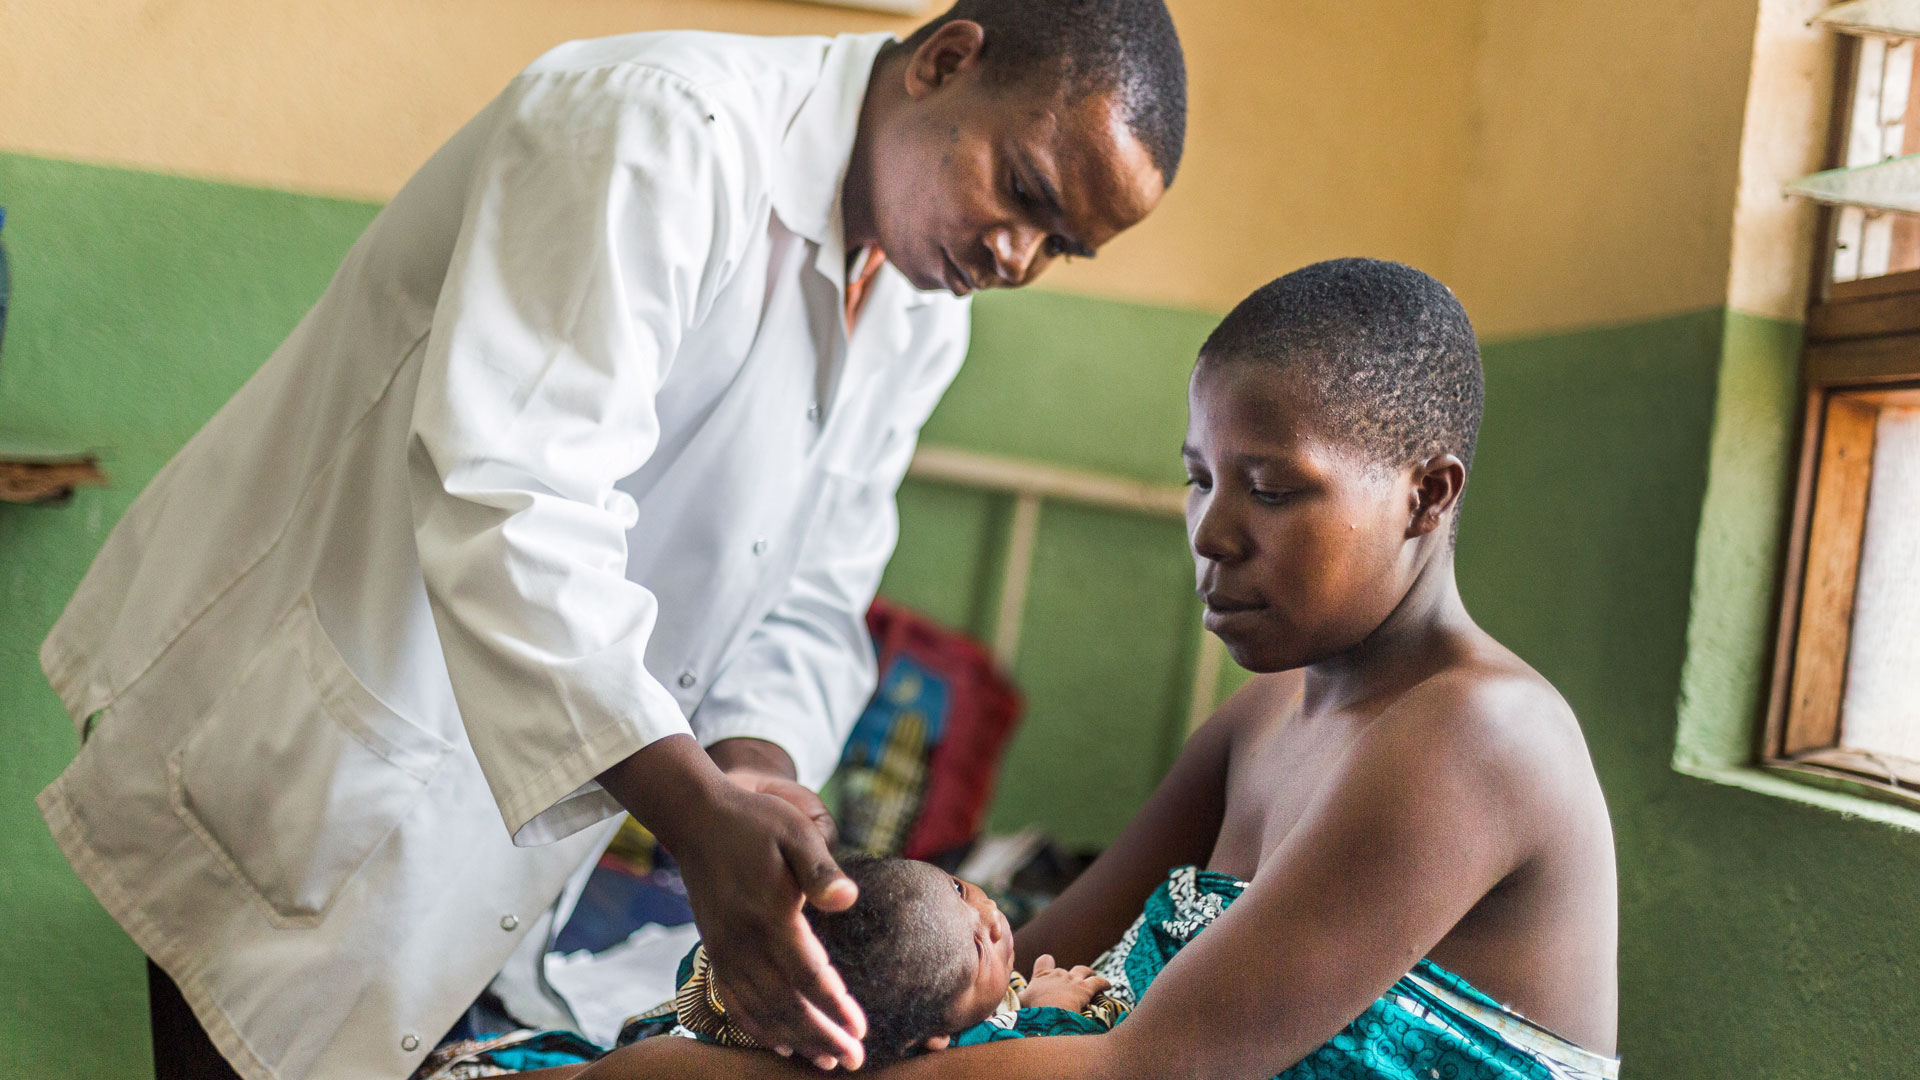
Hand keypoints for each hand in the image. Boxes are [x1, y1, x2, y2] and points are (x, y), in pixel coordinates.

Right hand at [599, 736, 865, 1070]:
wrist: (697, 818)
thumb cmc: (756, 821)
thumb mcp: (796, 832)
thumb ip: (822, 869)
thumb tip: (848, 899)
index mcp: (769, 916)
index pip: (808, 975)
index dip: (835, 1007)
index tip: (861, 1030)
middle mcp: (743, 942)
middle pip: (786, 1004)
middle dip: (821, 1037)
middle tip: (855, 1061)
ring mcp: (724, 950)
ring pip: (760, 1011)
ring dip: (795, 1040)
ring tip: (826, 1062)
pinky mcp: (715, 950)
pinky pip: (734, 1002)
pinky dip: (757, 1029)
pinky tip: (781, 1044)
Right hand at [1017, 955, 1109, 1011]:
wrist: (1048, 1014)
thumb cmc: (1031, 1011)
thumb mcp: (1020, 1005)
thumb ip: (1015, 1001)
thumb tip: (1002, 1006)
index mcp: (1041, 977)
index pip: (1045, 961)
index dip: (1048, 964)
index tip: (1049, 971)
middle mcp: (1058, 975)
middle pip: (1065, 969)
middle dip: (1069, 977)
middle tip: (1071, 987)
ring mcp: (1072, 980)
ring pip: (1084, 970)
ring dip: (1089, 973)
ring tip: (1092, 977)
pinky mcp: (1085, 988)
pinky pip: (1098, 982)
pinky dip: (1104, 983)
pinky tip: (1108, 986)